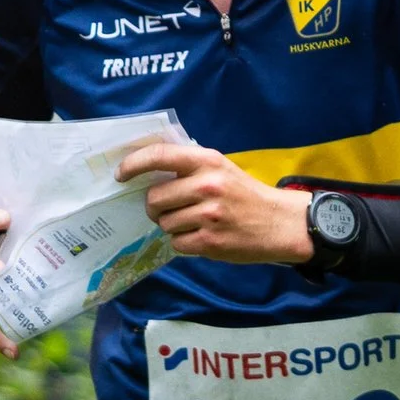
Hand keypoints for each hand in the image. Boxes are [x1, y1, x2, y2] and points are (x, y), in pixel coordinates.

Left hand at [118, 139, 314, 264]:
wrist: (279, 223)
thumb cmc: (244, 194)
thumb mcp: (220, 169)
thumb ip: (189, 167)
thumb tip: (145, 169)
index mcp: (207, 161)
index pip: (159, 156)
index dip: (133, 164)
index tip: (120, 174)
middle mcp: (207, 185)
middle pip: (155, 198)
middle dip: (156, 207)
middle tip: (169, 209)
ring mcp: (208, 215)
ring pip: (164, 223)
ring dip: (172, 226)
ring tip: (193, 223)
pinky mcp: (210, 241)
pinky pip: (176, 243)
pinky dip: (183, 242)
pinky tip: (201, 236)